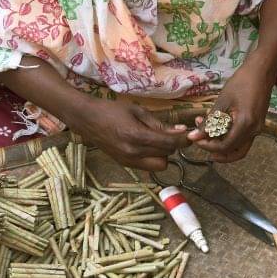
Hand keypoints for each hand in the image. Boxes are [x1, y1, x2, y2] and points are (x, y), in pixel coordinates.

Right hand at [67, 98, 189, 170]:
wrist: (87, 120)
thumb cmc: (112, 110)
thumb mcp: (138, 111)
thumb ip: (159, 123)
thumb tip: (180, 130)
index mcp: (137, 136)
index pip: (169, 144)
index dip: (183, 140)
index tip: (189, 134)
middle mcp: (134, 153)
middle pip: (166, 158)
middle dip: (171, 148)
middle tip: (169, 136)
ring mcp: (128, 161)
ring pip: (158, 166)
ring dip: (162, 155)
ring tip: (156, 142)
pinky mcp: (124, 164)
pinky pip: (146, 167)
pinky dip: (151, 159)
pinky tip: (146, 147)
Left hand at [187, 64, 271, 162]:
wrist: (261, 71)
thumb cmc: (241, 82)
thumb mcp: (222, 101)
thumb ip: (209, 121)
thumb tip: (194, 136)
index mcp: (245, 124)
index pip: (225, 146)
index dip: (208, 146)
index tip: (195, 138)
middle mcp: (254, 131)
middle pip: (235, 152)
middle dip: (217, 152)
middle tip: (202, 143)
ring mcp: (257, 129)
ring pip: (240, 148)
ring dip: (223, 146)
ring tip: (208, 136)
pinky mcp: (257, 124)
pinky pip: (243, 139)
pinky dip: (230, 138)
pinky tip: (218, 127)